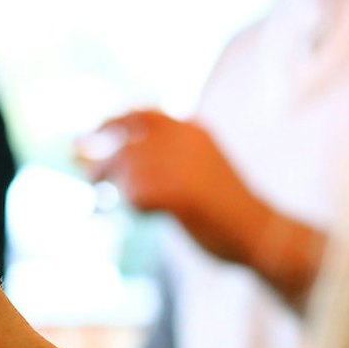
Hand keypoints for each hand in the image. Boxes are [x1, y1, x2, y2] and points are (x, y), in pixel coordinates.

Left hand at [83, 110, 268, 265]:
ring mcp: (180, 163)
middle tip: (88, 175)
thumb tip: (117, 165)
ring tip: (112, 203)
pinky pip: (134, 194)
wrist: (260, 233)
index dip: (112, 123)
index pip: (142, 115)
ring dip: (115, 186)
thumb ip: (166, 161)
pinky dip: (132, 207)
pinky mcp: (175, 190)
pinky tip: (147, 215)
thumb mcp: (198, 171)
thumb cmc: (227, 211)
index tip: (94, 134)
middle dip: (100, 157)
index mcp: (193, 130)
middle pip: (124, 141)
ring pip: (125, 167)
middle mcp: (185, 139)